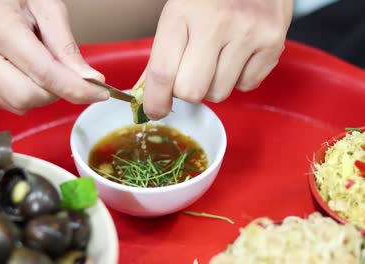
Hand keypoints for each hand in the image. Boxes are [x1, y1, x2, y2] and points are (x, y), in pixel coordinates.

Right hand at [0, 0, 108, 114]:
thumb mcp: (47, 8)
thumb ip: (67, 48)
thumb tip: (90, 81)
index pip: (43, 73)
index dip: (76, 88)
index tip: (99, 94)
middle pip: (28, 98)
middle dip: (54, 91)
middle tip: (59, 71)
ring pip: (17, 106)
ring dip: (37, 92)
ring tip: (30, 62)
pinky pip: (4, 104)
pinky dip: (19, 93)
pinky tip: (13, 69)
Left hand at [140, 0, 292, 119]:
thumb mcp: (177, 13)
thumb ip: (161, 54)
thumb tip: (147, 94)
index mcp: (182, 12)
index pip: (162, 73)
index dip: (156, 100)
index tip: (156, 110)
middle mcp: (216, 22)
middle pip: (191, 91)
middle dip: (186, 91)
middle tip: (190, 74)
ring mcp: (248, 32)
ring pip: (219, 93)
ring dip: (213, 85)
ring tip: (217, 58)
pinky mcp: (273, 42)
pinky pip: (246, 86)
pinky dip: (238, 78)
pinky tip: (238, 54)